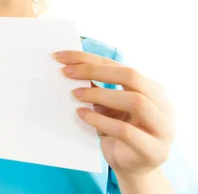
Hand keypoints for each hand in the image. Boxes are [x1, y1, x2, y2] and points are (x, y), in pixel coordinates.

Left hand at [53, 51, 174, 177]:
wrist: (131, 168)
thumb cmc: (117, 132)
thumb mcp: (108, 107)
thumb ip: (98, 89)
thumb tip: (70, 68)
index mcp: (152, 89)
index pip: (120, 66)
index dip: (90, 59)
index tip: (61, 57)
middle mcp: (163, 105)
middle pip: (131, 76)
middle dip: (95, 71)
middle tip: (66, 72)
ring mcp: (163, 128)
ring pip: (136, 101)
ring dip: (100, 95)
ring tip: (74, 94)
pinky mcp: (153, 150)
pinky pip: (127, 131)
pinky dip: (101, 121)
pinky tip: (82, 115)